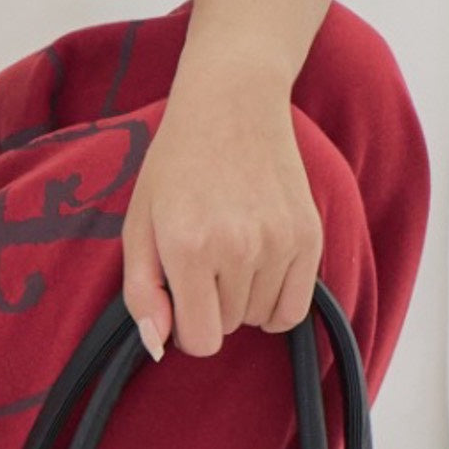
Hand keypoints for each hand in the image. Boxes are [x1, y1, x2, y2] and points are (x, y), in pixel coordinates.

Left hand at [121, 63, 324, 358]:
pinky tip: (260, 269)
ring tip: (232, 250)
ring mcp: (279, 242)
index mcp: (190, 248)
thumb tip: (158, 346)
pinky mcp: (309, 236)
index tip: (182, 298)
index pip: (201, 341)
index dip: (187, 328)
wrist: (232, 101)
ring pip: (260, 319)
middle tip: (205, 257)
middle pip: (229, 329)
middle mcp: (239, 248)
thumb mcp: (138, 226)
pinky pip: (294, 309)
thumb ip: (141, 293)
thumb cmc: (178, 166)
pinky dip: (277, 301)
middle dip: (213, 305)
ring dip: (244, 299)